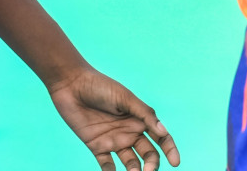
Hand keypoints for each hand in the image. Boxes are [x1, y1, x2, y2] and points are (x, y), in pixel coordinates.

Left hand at [47, 65, 178, 168]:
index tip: (176, 162)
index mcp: (140, 119)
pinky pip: (107, 165)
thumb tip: (163, 132)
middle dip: (152, 164)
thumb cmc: (100, 86)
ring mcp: (114, 140)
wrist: (71, 84)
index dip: (170, 150)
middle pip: (148, 154)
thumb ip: (144, 114)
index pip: (161, 138)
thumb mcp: (124, 98)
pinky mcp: (97, 146)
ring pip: (131, 163)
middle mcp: (130, 132)